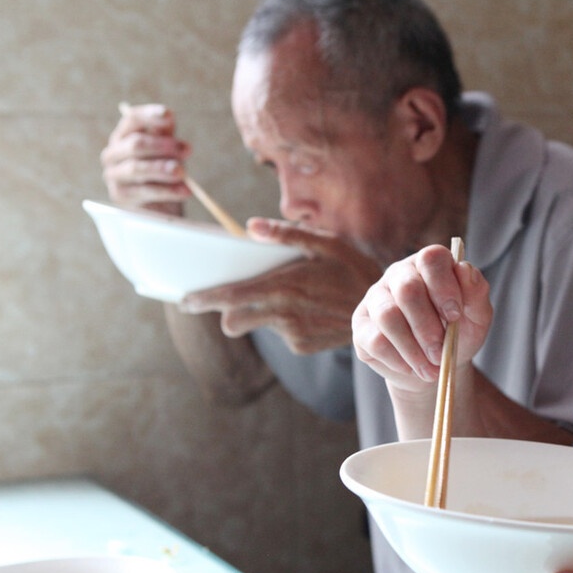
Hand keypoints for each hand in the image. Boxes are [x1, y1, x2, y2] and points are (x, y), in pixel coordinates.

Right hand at [100, 103, 190, 211]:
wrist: (161, 206)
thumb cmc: (163, 172)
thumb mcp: (167, 150)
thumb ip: (166, 133)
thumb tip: (167, 117)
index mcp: (124, 136)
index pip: (132, 119)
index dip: (149, 116)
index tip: (168, 115)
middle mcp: (113, 153)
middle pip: (135, 144)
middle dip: (163, 146)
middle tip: (187, 150)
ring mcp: (114, 174)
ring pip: (137, 168)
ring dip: (162, 169)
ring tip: (182, 172)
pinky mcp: (120, 195)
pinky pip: (144, 191)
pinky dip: (167, 191)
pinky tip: (185, 190)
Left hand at [181, 218, 385, 353]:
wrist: (388, 313)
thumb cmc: (355, 270)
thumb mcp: (327, 244)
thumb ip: (286, 234)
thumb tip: (250, 227)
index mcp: (284, 287)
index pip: (230, 298)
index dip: (202, 300)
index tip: (185, 300)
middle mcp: (284, 314)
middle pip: (233, 321)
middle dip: (225, 313)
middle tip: (224, 303)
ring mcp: (292, 334)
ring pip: (258, 325)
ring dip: (261, 314)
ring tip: (287, 299)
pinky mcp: (302, 346)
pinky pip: (280, 333)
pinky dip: (285, 322)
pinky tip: (308, 311)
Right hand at [352, 244, 492, 394]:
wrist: (437, 366)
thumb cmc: (459, 334)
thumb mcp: (477, 316)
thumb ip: (477, 292)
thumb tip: (465, 270)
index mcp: (428, 265)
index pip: (431, 259)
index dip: (444, 286)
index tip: (455, 316)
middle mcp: (398, 275)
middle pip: (407, 289)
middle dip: (427, 326)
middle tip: (441, 353)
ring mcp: (376, 299)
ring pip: (388, 316)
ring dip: (413, 348)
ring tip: (431, 368)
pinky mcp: (362, 327)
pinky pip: (376, 341)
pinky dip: (399, 360)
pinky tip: (413, 369)